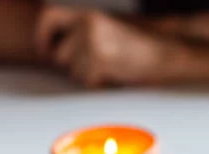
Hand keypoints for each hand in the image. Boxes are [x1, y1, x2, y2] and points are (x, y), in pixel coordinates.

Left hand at [36, 6, 178, 87]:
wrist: (165, 53)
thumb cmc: (140, 46)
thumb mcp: (107, 28)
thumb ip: (82, 32)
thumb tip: (56, 49)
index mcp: (88, 15)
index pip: (48, 18)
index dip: (42, 37)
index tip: (46, 51)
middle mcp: (87, 25)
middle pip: (60, 55)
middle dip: (74, 65)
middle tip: (98, 65)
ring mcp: (93, 42)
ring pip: (73, 72)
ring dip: (89, 75)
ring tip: (112, 67)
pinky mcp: (100, 60)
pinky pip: (88, 81)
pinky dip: (100, 84)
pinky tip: (115, 75)